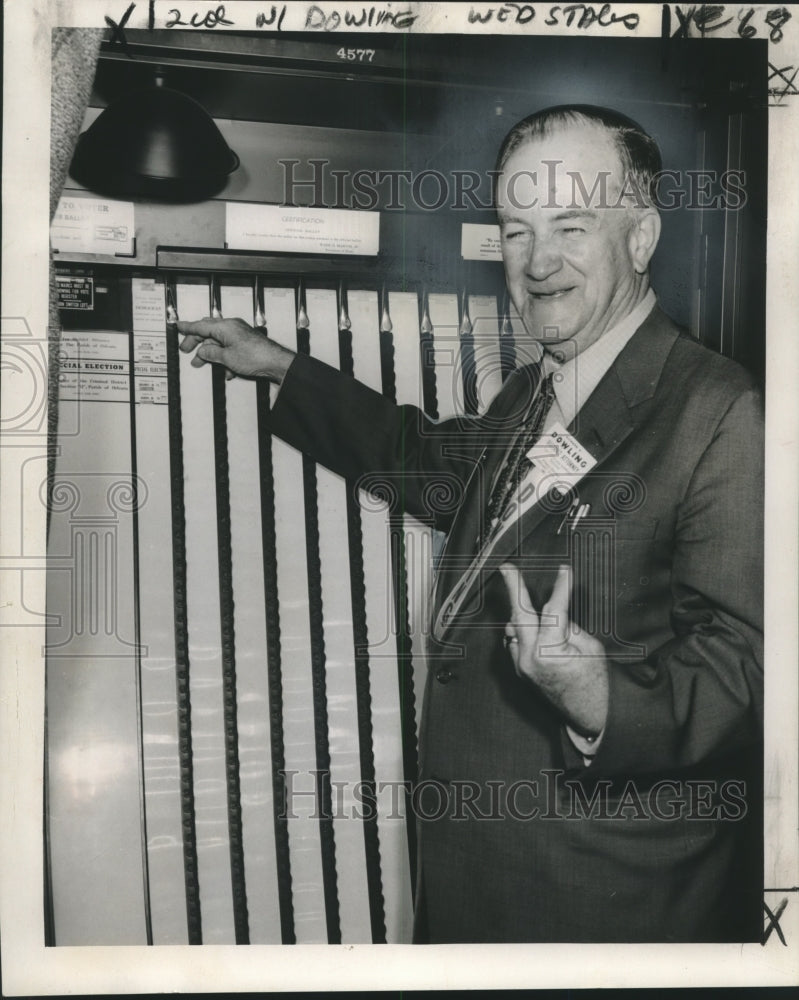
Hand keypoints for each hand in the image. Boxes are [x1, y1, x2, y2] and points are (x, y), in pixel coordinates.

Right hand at [177, 317, 295, 382]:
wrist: (276, 363)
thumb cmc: (256, 357)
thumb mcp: (226, 358)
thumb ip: (211, 354)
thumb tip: (202, 352)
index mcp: (224, 327)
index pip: (200, 326)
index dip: (187, 328)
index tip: (178, 326)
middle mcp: (232, 327)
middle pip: (208, 333)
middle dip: (197, 343)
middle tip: (186, 350)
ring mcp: (239, 334)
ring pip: (218, 342)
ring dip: (210, 354)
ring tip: (202, 364)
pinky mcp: (246, 343)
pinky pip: (229, 348)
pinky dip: (224, 358)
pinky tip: (226, 371)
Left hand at [499, 563, 607, 737]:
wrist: (589, 716)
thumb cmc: (595, 682)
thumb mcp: (590, 647)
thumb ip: (567, 626)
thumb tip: (553, 612)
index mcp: (549, 651)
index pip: (553, 610)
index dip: (560, 587)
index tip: (563, 570)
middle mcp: (529, 658)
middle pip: (518, 614)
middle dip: (513, 588)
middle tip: (506, 568)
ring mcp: (521, 666)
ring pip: (514, 628)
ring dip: (521, 612)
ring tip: (523, 593)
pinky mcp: (519, 671)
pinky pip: (515, 643)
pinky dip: (521, 631)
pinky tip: (530, 625)